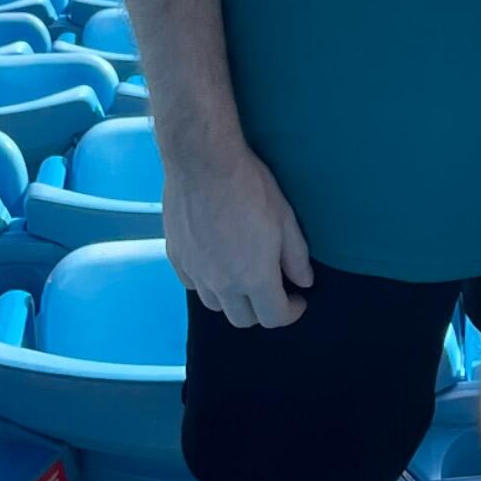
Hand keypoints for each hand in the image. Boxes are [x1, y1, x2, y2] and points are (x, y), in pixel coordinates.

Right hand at [161, 139, 313, 329]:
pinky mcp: (176, 258)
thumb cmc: (250, 186)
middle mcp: (222, 284)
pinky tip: (216, 262)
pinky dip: (207, 282)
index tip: (298, 298)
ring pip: (216, 305)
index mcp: (254, 277)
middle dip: (263, 309)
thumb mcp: (285, 218)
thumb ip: (296, 256)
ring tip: (243, 275)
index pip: (274, 317)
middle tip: (273, 287)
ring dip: (234, 299)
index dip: (291, 311)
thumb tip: (304, 282)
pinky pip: (193, 285)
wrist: (202, 160)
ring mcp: (195, 273)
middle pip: (243, 319)